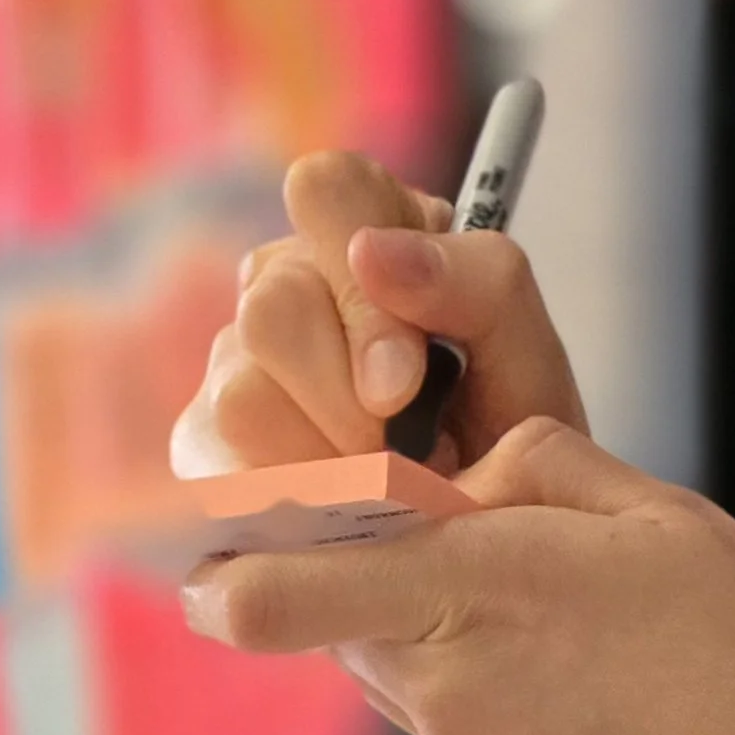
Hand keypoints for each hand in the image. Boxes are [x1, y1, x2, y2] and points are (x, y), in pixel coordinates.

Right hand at [170, 147, 585, 478]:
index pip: (324, 188)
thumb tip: (371, 250)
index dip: (359, 282)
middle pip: (274, 305)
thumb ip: (480, 282)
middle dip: (351, 399)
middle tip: (410, 451)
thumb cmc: (509, 436)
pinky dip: (299, 500)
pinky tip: (343, 504)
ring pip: (243, 394)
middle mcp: (289, 279)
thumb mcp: (529, 357)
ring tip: (388, 477)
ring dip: (331, 459)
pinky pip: (224, 467)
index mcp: (369, 227)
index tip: (405, 380)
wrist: (487, 546)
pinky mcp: (204, 442)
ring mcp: (235, 357)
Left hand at [185, 416, 734, 734]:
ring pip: (446, 725)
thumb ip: (542, 479)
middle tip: (564, 633)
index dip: (234, 575)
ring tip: (646, 720)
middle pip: (377, 644)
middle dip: (429, 620)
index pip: (280, 585)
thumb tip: (465, 475)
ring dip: (509, 709)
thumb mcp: (672, 524)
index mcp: (485, 586)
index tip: (219, 570)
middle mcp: (452, 699)